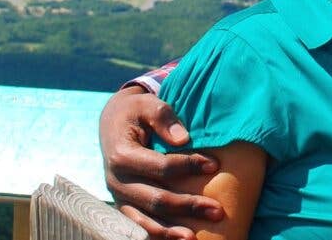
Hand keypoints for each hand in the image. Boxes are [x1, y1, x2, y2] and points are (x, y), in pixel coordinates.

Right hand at [99, 86, 222, 239]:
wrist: (113, 122)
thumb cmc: (137, 112)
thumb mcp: (147, 104)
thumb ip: (164, 118)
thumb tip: (183, 139)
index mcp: (122, 155)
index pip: (161, 167)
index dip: (189, 166)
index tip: (215, 165)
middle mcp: (116, 181)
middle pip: (156, 199)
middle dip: (188, 206)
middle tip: (218, 211)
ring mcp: (118, 196)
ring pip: (144, 221)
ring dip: (170, 231)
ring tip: (194, 238)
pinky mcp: (123, 205)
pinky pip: (138, 226)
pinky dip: (157, 235)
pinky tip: (177, 239)